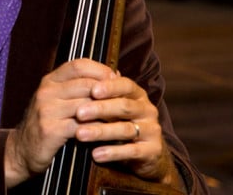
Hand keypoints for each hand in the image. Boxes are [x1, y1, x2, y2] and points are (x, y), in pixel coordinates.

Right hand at [4, 58, 182, 189]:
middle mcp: (47, 91)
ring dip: (106, 112)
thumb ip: (80, 87)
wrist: (21, 150)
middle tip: (125, 100)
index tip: (115, 78)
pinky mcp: (50, 130)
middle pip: (85, 84)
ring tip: (121, 117)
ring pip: (86, 105)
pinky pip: (82, 127)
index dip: (99, 69)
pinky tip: (107, 133)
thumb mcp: (58, 99)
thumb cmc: (47, 123)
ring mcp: (47, 109)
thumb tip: (113, 75)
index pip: (78, 65)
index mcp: (50, 80)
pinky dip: (97, 130)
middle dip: (107, 92)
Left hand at [73, 63, 180, 185]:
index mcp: (138, 94)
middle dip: (100, 109)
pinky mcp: (153, 151)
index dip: (110, 87)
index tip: (92, 90)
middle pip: (124, 106)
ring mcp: (152, 130)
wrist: (147, 153)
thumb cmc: (123, 122)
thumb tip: (81, 80)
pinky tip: (96, 154)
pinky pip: (132, 151)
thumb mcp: (115, 106)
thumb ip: (103, 94)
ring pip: (125, 129)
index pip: (125, 85)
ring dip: (101, 132)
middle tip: (79, 113)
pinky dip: (112, 152)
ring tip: (80, 135)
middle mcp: (147, 109)